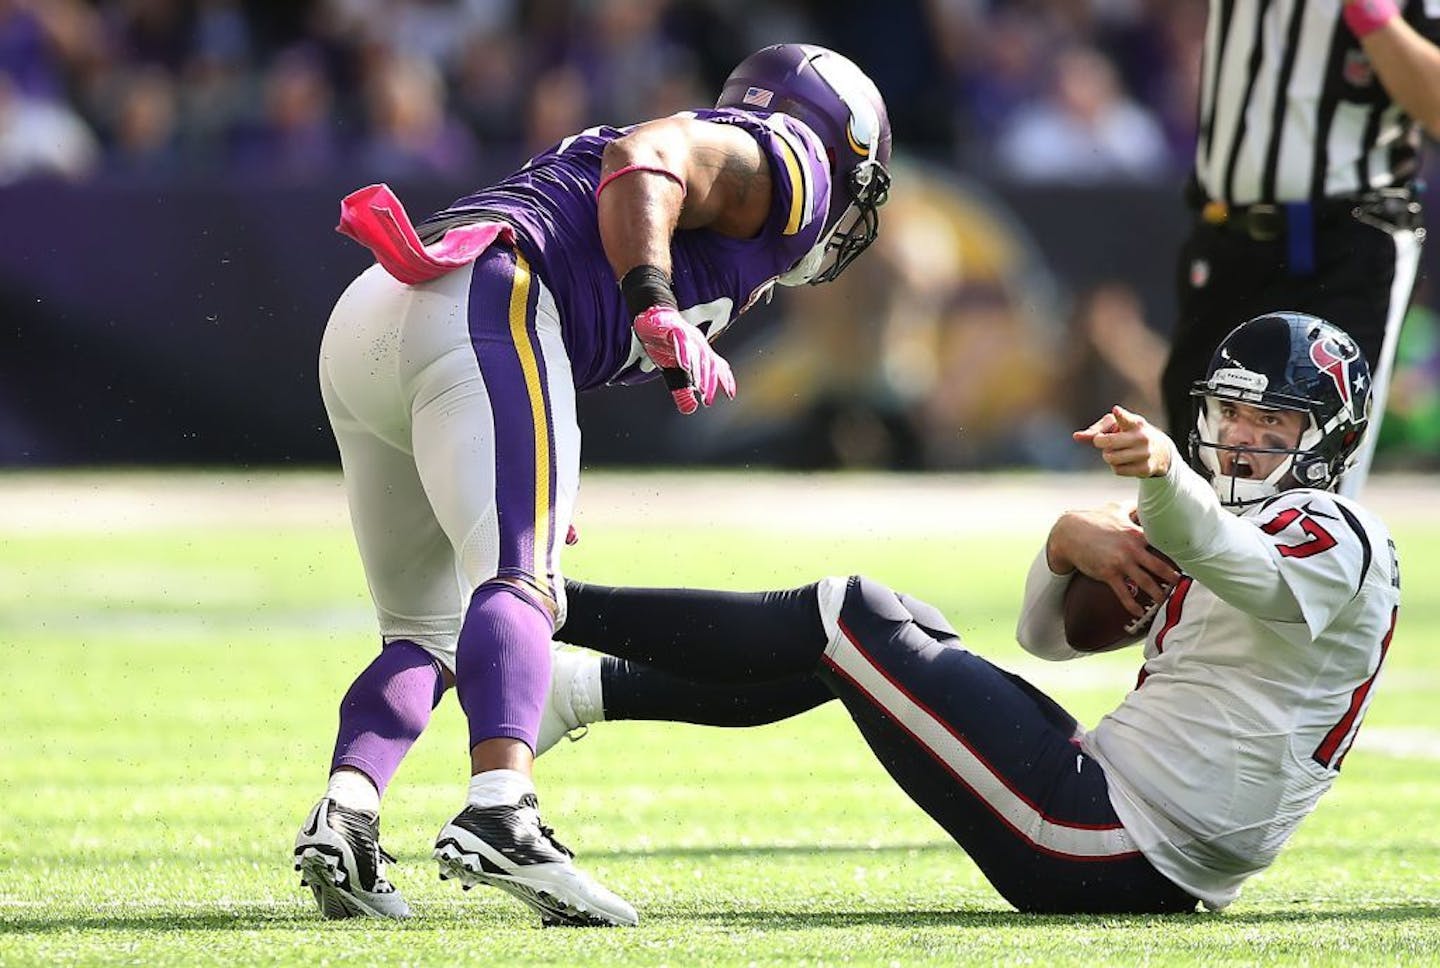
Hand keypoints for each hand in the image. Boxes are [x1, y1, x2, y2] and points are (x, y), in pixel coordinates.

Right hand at [632, 306, 735, 414]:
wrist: (650, 318)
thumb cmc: (665, 345)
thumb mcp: (674, 371)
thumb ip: (682, 389)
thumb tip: (690, 409)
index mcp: (702, 353)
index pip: (717, 367)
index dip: (725, 380)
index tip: (731, 395)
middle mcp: (699, 344)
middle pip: (708, 364)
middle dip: (709, 383)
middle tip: (707, 400)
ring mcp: (688, 335)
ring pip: (697, 354)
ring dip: (699, 372)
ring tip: (699, 388)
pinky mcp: (674, 328)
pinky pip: (681, 341)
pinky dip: (684, 354)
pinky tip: (685, 366)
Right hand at [1047, 503, 1181, 615]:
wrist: (1069, 533)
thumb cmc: (1093, 519)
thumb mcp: (1115, 508)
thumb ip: (1132, 507)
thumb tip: (1145, 502)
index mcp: (1136, 533)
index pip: (1162, 544)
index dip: (1176, 552)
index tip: (1188, 559)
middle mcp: (1131, 549)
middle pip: (1159, 566)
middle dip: (1172, 577)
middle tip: (1181, 584)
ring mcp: (1120, 563)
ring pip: (1145, 582)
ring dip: (1157, 594)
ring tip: (1163, 600)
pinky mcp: (1108, 574)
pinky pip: (1123, 593)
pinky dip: (1132, 605)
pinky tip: (1138, 613)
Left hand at [1074, 405, 1172, 478]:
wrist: (1160, 451)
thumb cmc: (1130, 434)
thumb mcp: (1118, 427)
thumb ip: (1096, 430)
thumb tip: (1076, 436)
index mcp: (1135, 423)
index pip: (1126, 419)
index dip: (1120, 415)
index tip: (1115, 411)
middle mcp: (1142, 437)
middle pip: (1109, 442)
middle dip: (1100, 443)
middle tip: (1102, 442)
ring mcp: (1144, 454)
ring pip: (1111, 458)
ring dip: (1108, 456)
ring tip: (1115, 451)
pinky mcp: (1145, 469)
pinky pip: (1117, 470)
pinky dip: (1115, 466)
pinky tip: (1123, 461)